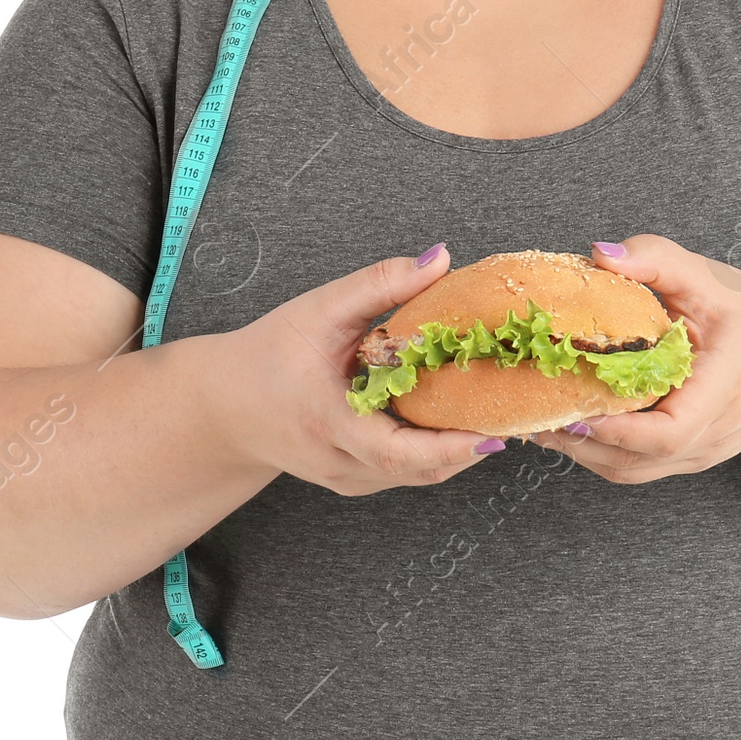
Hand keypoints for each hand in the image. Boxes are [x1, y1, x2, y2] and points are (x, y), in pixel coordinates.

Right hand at [222, 242, 508, 495]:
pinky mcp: (354, 480)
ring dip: (459, 451)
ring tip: (499, 413)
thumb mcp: (318, 310)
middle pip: (419, 472)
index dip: (448, 448)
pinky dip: (437, 452)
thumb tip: (440, 259)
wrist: (223, 405)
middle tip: (517, 415)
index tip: (492, 433)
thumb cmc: (267, 354)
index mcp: (329, 424)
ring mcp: (348, 480)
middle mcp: (340, 465)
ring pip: (416, 477)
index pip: (396, 452)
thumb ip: (380, 284)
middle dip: (471, 448)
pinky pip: (405, 473)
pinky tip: (461, 420)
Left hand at [527, 234, 740, 483]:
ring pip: (631, 472)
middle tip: (529, 408)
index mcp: (723, 390)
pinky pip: (635, 467)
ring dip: (580, 451)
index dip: (619, 430)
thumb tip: (599, 254)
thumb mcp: (711, 279)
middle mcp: (712, 435)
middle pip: (638, 462)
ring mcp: (699, 454)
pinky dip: (595, 450)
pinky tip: (562, 422)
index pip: (672, 431)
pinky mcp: (686, 459)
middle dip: (579, 442)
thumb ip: (657, 261)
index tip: (575, 410)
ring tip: (533, 417)